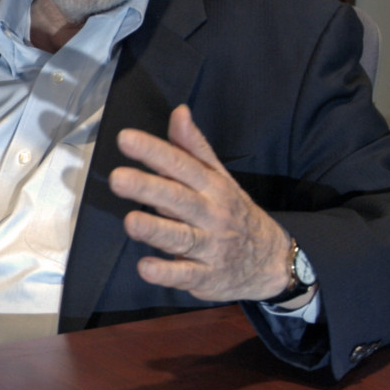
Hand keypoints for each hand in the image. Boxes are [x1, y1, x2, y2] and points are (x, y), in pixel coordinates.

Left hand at [109, 105, 295, 303]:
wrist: (271, 261)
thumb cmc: (233, 212)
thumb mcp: (220, 177)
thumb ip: (194, 147)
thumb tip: (178, 112)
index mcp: (212, 186)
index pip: (181, 165)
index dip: (154, 152)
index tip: (126, 139)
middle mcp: (211, 214)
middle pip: (178, 199)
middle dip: (148, 188)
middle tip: (118, 178)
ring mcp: (210, 247)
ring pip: (181, 237)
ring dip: (156, 230)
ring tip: (131, 221)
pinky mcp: (206, 277)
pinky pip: (186, 275)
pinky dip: (166, 273)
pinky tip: (146, 267)